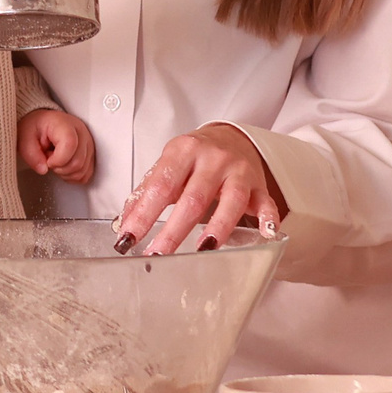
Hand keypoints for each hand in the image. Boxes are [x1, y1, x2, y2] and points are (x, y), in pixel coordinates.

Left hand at [17, 108, 95, 184]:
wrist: (43, 123)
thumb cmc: (35, 128)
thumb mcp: (25, 138)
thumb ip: (31, 155)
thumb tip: (43, 169)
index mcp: (64, 124)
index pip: (70, 145)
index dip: (57, 160)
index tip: (47, 159)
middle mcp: (81, 132)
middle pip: (78, 162)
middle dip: (59, 168)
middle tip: (49, 160)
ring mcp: (88, 143)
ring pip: (83, 170)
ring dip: (65, 173)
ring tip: (56, 161)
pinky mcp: (90, 154)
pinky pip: (86, 174)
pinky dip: (73, 176)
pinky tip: (64, 167)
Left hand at [110, 123, 282, 256]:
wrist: (231, 137)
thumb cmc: (194, 158)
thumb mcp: (168, 166)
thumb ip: (147, 193)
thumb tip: (124, 225)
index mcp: (183, 151)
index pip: (160, 186)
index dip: (143, 214)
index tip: (127, 239)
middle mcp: (213, 159)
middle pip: (193, 198)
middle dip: (174, 230)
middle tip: (157, 255)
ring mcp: (239, 171)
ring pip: (232, 200)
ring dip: (219, 226)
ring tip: (204, 249)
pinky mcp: (259, 185)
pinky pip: (267, 202)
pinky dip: (268, 217)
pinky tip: (265, 233)